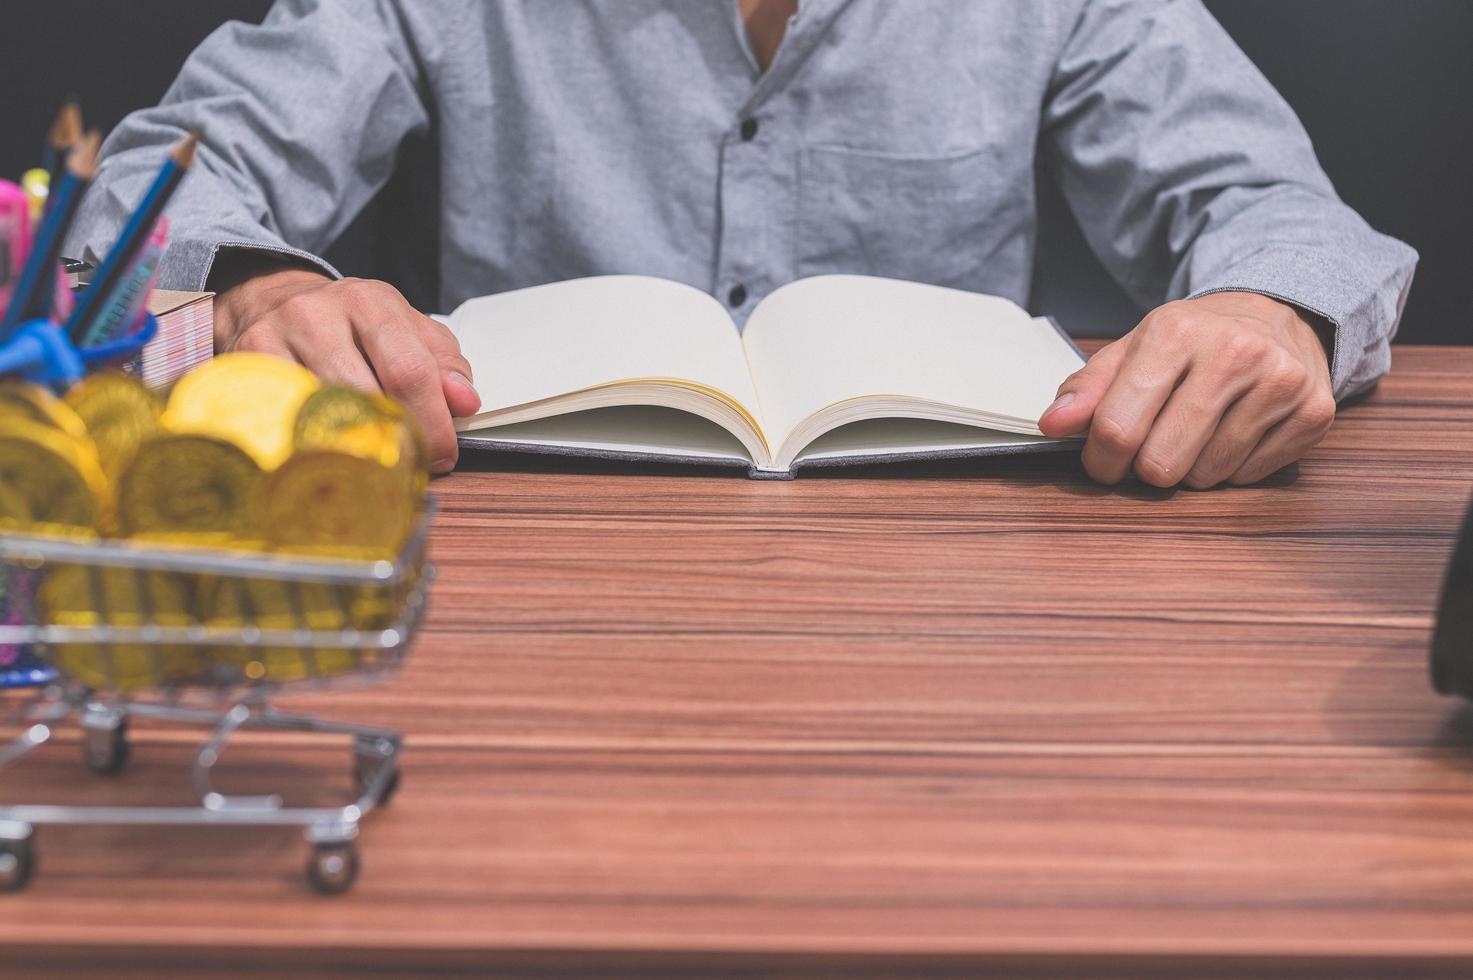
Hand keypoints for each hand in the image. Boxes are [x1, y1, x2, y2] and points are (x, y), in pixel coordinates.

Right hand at [212, 260, 479, 472]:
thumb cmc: (352, 328)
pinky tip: (325, 459)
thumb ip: (444, 365)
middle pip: (365, 396)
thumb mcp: (408, 332)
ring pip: (321, 414)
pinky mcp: (243, 365)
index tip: (442, 454)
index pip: (410, 370)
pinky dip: (308, 448)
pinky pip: (282, 421)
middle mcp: (319, 313)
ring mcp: (274, 337)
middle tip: (407, 468)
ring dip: (354, 452)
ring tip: (371, 468)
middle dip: (396, 442)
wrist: (273, 303)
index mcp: (371, 302)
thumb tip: (465, 402)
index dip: (432, 423)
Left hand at [1038, 292, 1335, 488]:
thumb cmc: (1191, 342)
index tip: (1102, 461)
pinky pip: (1247, 478)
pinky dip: (1231, 468)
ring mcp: (1280, 383)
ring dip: (1190, 467)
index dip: (1100, 460)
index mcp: (1176, 331)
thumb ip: (1087, 390)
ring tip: (1198, 431)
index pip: (1118, 428)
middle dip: (1145, 467)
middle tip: (1153, 445)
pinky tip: (1235, 431)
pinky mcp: (1314, 412)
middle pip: (1160, 464)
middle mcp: (1234, 352)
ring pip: (1204, 477)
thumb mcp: (1132, 350)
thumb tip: (1051, 426)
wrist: (1275, 316)